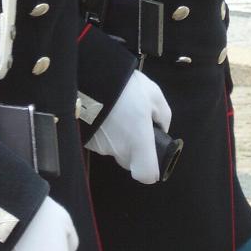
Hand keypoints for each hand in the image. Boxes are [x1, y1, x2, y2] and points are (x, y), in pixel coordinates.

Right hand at [85, 68, 171, 184]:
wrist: (90, 74)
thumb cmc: (126, 85)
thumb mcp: (153, 94)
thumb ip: (163, 116)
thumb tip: (161, 129)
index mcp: (139, 141)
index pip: (146, 175)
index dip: (150, 168)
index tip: (151, 154)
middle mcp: (119, 149)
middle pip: (130, 160)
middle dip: (134, 147)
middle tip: (134, 124)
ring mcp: (100, 146)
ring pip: (115, 149)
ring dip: (118, 137)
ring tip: (117, 112)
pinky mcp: (86, 139)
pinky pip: (101, 141)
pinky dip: (104, 131)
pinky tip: (105, 113)